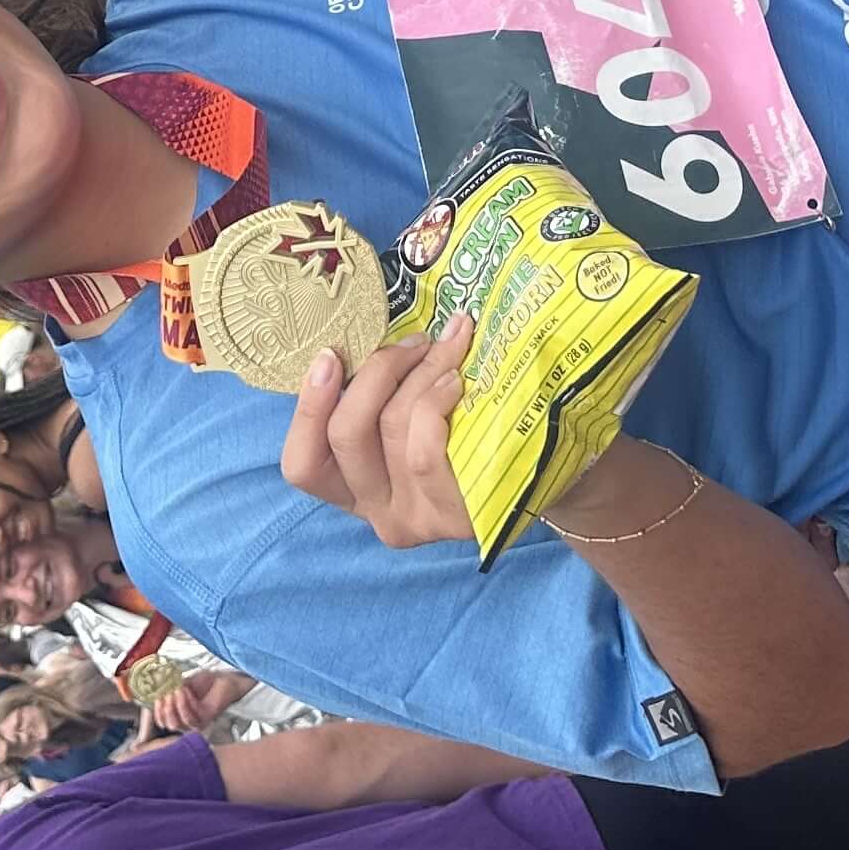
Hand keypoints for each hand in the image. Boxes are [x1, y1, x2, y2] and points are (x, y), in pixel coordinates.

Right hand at [138, 667, 250, 738]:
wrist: (223, 678)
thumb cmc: (203, 682)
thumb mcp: (181, 684)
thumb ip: (168, 689)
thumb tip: (153, 689)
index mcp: (179, 715)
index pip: (163, 722)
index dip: (157, 713)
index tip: (156, 698)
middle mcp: (187, 722)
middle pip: (170, 725)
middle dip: (165, 710)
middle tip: (166, 694)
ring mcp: (197, 722)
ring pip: (180, 723)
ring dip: (175, 706)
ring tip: (176, 690)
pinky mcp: (207, 718)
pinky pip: (192, 716)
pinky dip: (186, 703)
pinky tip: (186, 690)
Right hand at [281, 313, 478, 550]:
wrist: (546, 482)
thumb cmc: (471, 439)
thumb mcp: (413, 423)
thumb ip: (383, 397)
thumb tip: (368, 331)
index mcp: (354, 490)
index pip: (302, 464)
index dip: (307, 408)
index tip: (330, 355)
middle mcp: (377, 512)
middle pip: (344, 434)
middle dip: (376, 371)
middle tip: (413, 342)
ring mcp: (415, 518)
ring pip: (390, 427)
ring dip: (418, 372)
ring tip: (447, 347)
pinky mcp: (452, 516)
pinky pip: (424, 448)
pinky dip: (435, 401)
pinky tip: (456, 383)